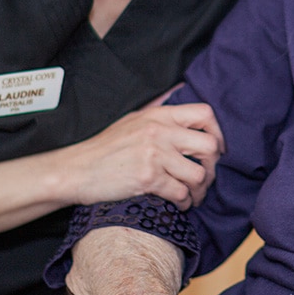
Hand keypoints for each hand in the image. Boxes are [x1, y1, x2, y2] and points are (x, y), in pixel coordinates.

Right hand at [66, 96, 224, 208]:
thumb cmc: (104, 147)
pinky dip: (184, 202)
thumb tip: (179, 90)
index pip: (204, 114)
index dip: (217, 132)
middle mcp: (159, 132)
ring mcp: (154, 155)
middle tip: (206, 177)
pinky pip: (181, 193)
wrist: (76, 170)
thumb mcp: (132, 120)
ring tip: (193, 195)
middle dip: (213, 166)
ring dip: (200, 190)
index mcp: (158, 115)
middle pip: (209, 146)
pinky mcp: (147, 178)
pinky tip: (179, 204)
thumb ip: (158, 111)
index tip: (215, 149)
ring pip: (199, 174)